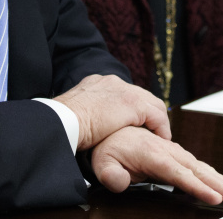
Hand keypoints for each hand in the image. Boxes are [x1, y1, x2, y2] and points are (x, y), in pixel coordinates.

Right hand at [54, 74, 169, 149]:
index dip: (131, 109)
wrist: (61, 119)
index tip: (133, 123)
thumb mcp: (75, 114)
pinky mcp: (133, 104)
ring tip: (158, 136)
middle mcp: (111, 82)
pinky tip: (161, 139)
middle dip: (148, 113)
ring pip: (152, 104)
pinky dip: (161, 128)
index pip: (122, 93)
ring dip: (157, 121)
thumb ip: (85, 114)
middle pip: (141, 95)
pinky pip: (157, 116)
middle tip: (151, 130)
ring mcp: (124, 91)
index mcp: (96, 83)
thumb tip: (87, 127)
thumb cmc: (62, 124)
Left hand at [91, 126, 222, 205]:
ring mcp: (173, 152)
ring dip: (222, 180)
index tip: (214, 197)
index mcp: (153, 154)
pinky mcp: (175, 155)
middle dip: (220, 184)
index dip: (198, 187)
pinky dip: (213, 175)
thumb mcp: (103, 162)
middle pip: (198, 170)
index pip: (179, 174)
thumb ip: (112, 174)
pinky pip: (197, 166)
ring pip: (202, 167)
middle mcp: (167, 151)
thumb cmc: (109, 146)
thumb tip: (120, 183)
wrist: (111, 128)